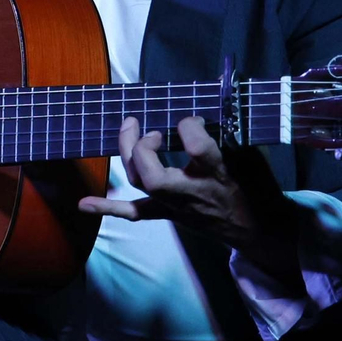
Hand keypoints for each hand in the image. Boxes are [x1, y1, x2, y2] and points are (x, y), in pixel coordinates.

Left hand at [78, 115, 296, 273]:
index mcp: (217, 176)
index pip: (196, 148)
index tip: (191, 118)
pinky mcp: (168, 213)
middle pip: (153, 176)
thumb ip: (226, 134)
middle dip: (143, 148)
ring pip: (140, 184)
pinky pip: (135, 212)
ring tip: (130, 125)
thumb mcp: (251, 157)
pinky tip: (83, 204)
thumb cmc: (256, 188)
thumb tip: (199, 111)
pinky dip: (108, 207)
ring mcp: (175, 206)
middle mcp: (191, 194)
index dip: (189, 127)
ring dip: (127, 156)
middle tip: (153, 130)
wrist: (258, 229)